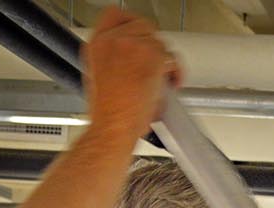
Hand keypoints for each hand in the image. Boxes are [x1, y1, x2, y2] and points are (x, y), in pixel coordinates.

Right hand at [81, 8, 181, 137]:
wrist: (113, 126)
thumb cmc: (109, 113)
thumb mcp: (99, 77)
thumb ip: (114, 58)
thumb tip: (133, 57)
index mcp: (97, 43)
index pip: (115, 15)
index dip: (131, 24)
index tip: (140, 37)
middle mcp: (113, 39)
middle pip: (143, 25)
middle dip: (153, 45)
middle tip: (155, 64)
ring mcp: (132, 45)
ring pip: (160, 41)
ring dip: (165, 60)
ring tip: (161, 79)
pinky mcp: (152, 55)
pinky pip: (172, 57)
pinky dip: (176, 71)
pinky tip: (169, 84)